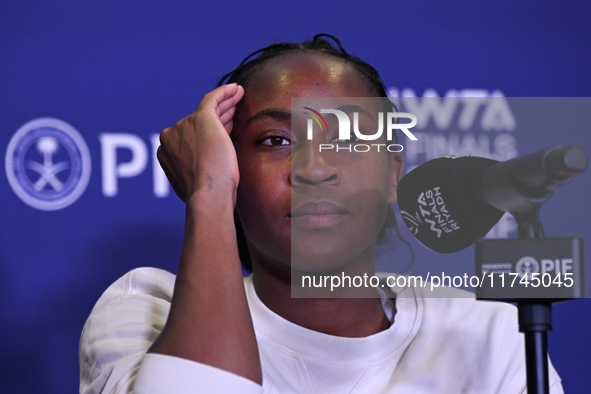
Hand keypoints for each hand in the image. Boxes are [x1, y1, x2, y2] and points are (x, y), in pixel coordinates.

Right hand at [157, 83, 244, 202]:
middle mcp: (170, 137)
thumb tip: (203, 171)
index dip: (209, 133)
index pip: (190, 137)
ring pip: (208, 111)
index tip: (226, 131)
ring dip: (225, 104)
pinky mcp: (200, 118)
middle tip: (233, 112)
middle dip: (218, 117)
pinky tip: (237, 89)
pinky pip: (213, 99)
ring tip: (238, 97)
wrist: (208, 194)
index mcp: (166, 153)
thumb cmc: (207, 196)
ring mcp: (183, 126)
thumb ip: (193, 171)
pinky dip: (225, 92)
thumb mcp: (195, 184)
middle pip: (197, 123)